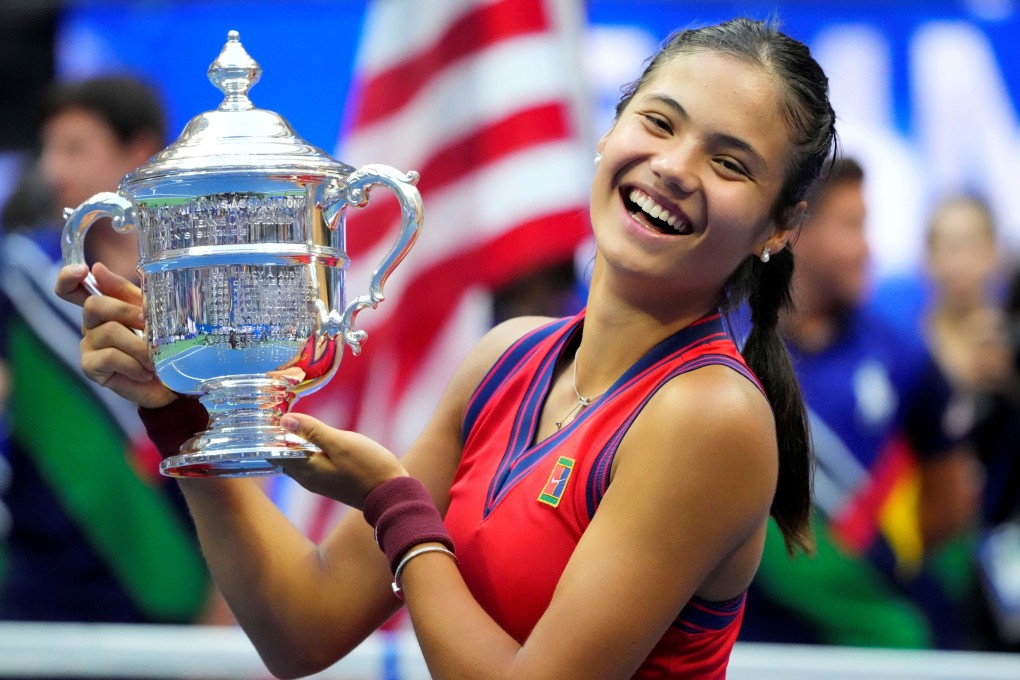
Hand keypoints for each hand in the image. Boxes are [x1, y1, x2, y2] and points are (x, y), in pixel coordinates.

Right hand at [57, 262, 177, 408]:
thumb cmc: (160, 345)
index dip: (68, 278)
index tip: (83, 271)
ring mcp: (88, 346)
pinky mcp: (91, 367)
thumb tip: (98, 269)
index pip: (71, 289)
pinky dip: (133, 364)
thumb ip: (127, 292)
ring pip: (109, 332)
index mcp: (103, 308)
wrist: (170, 382)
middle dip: (125, 311)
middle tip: (148, 325)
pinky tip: (144, 372)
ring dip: (139, 345)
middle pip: (94, 305)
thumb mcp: (149, 313)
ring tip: (154, 358)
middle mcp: (91, 324)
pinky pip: (110, 357)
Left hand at [277, 413, 407, 508]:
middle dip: (276, 438)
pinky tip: (312, 438)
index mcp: (305, 470)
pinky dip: (305, 449)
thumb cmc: (368, 467)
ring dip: (291, 443)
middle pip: (282, 457)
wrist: (392, 494)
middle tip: (274, 413)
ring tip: (290, 421)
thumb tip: (284, 420)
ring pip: (296, 460)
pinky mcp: (331, 480)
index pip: (274, 453)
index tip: (264, 414)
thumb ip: (312, 431)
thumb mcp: (340, 444)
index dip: (267, 434)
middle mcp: (307, 479)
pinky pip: (309, 463)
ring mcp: (319, 481)